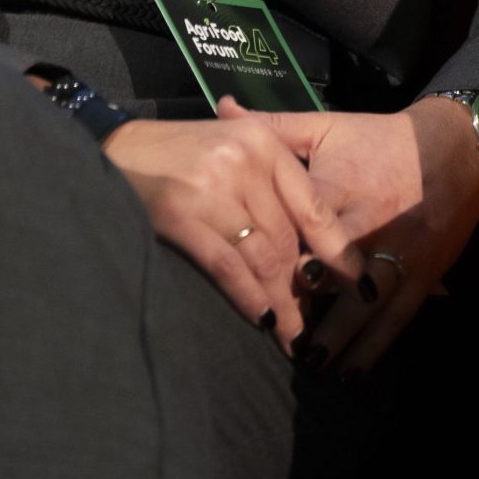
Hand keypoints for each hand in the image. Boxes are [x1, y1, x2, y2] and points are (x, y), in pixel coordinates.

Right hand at [100, 114, 365, 351]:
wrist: (119, 149)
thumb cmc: (184, 152)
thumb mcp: (237, 147)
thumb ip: (275, 183)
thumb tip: (314, 246)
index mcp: (264, 142)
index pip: (313, 207)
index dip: (339, 253)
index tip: (359, 288)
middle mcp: (245, 162)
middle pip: (288, 240)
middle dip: (304, 288)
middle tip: (316, 324)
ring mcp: (212, 189)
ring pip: (262, 258)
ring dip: (280, 303)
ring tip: (292, 335)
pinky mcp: (181, 216)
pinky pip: (227, 267)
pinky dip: (247, 298)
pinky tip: (260, 320)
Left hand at [219, 94, 478, 375]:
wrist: (455, 149)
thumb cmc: (379, 139)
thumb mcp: (327, 125)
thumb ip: (273, 125)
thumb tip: (222, 107)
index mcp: (340, 183)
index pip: (299, 223)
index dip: (272, 250)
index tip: (244, 275)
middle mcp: (370, 222)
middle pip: (328, 271)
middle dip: (300, 305)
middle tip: (270, 333)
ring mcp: (399, 254)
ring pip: (361, 304)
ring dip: (333, 338)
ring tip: (304, 363)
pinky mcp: (422, 278)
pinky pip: (396, 320)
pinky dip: (372, 350)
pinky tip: (349, 375)